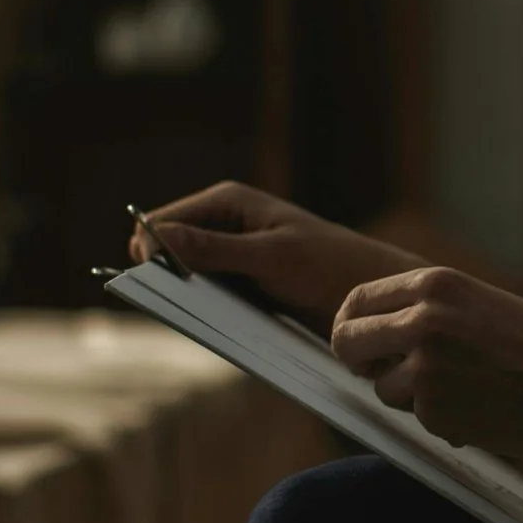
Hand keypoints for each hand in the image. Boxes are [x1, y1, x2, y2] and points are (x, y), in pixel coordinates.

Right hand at [134, 182, 420, 328]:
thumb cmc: (328, 266)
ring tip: (215, 312)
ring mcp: (229, 254)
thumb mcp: (270, 258)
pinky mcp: (239, 282)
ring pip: (183, 275)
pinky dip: (205, 308)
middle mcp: (223, 222)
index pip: (160, 222)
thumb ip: (214, 249)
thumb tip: (153, 238)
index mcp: (226, 201)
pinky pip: (205, 294)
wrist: (369, 295)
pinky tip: (224, 321)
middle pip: (166, 249)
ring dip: (188, 295)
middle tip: (190, 303)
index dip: (152, 252)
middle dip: (168, 275)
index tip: (163, 285)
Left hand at [330, 266, 522, 458]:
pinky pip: (417, 418)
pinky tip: (483, 409)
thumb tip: (388, 324)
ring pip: (382, 387)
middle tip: (374, 370)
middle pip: (347, 342)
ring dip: (407, 395)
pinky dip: (439, 418)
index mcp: (436, 285)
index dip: (352, 323)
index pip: (359, 301)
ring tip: (464, 389)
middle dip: (356, 359)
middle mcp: (421, 322)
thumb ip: (435, 308)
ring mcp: (424, 370)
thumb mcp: (488, 303)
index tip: (358, 340)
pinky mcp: (434, 413)